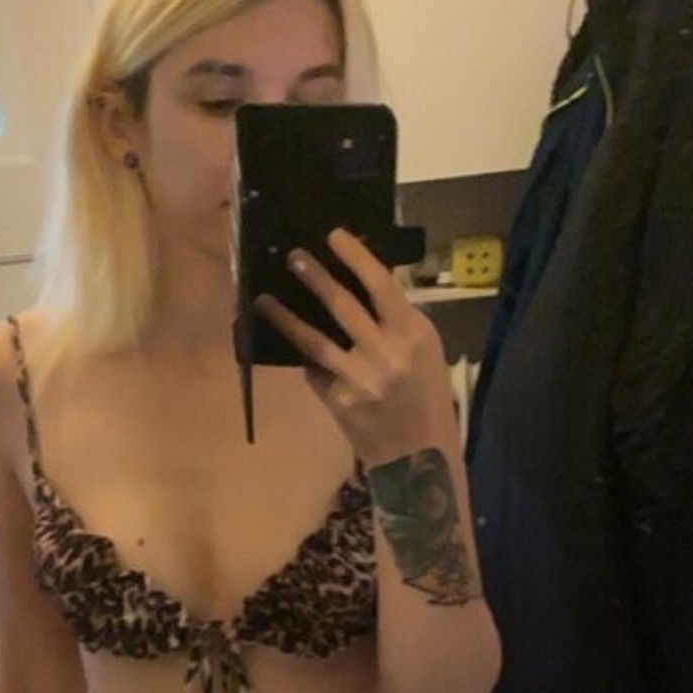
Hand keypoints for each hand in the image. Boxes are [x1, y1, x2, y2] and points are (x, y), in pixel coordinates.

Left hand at [254, 227, 454, 466]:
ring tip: (264, 298)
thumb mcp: (425, 351)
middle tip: (293, 256)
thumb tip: (361, 285)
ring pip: (315, 340)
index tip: (334, 236)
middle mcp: (386, 353)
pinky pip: (315, 371)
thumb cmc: (428, 398)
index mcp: (414, 334)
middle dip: (315, 277)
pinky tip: (287, 342)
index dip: (356, 258)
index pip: (381, 285)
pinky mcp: (338, 401)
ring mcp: (359, 379)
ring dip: (286, 317)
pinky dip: (303, 356)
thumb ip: (396, 321)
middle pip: (343, 306)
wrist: (422, 457)